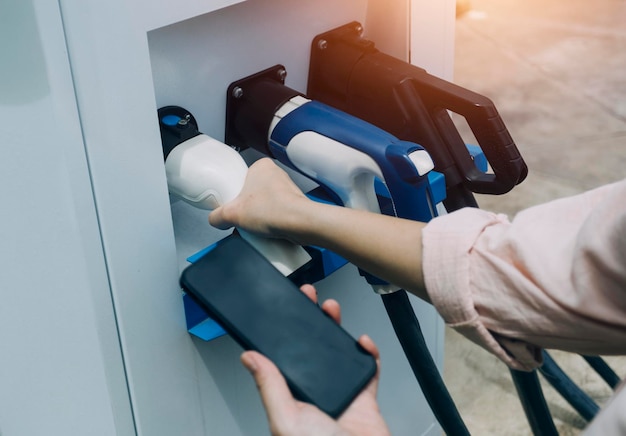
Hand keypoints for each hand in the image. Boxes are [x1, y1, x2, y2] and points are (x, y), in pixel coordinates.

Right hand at [209, 158, 310, 242]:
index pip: (240, 180)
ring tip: (257, 227)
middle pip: (251, 194)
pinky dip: (271, 222)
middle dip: (247, 209)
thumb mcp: (232, 214)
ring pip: (264, 205)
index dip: (234, 196)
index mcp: (261, 166)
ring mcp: (287, 189)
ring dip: (259, 217)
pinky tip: (268, 231)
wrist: (300, 224)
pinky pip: (276, 213)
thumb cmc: (273, 210)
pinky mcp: (294, 203)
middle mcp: (275, 174)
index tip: (232, 208)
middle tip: (244, 219)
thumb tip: (215, 220)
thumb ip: (216, 216)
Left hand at [241, 284, 390, 435]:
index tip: (280, 309)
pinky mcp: (364, 395)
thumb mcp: (287, 419)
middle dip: (310, 320)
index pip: (283, 358)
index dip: (282, 332)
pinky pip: (368, 367)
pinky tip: (362, 342)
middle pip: (311, 348)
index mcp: (291, 398)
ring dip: (336, 328)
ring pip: (338, 352)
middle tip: (308, 298)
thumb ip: (270, 387)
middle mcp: (314, 392)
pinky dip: (368, 352)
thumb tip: (249, 358)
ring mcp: (340, 392)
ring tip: (331, 310)